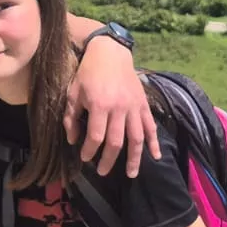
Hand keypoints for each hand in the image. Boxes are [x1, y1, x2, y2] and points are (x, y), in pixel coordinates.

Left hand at [66, 40, 157, 176]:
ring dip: (134, 158)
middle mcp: (119, 108)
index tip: (84, 158)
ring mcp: (134, 107)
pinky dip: (154, 142)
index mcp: (100, 105)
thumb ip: (71, 117)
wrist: (110, 52)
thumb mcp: (73, 92)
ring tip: (130, 174)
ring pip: (136, 138)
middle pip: (116, 142)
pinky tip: (155, 156)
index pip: (96, 136)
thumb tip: (72, 140)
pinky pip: (151, 126)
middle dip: (108, 160)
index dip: (89, 151)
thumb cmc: (88, 72)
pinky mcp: (143, 104)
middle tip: (102, 172)